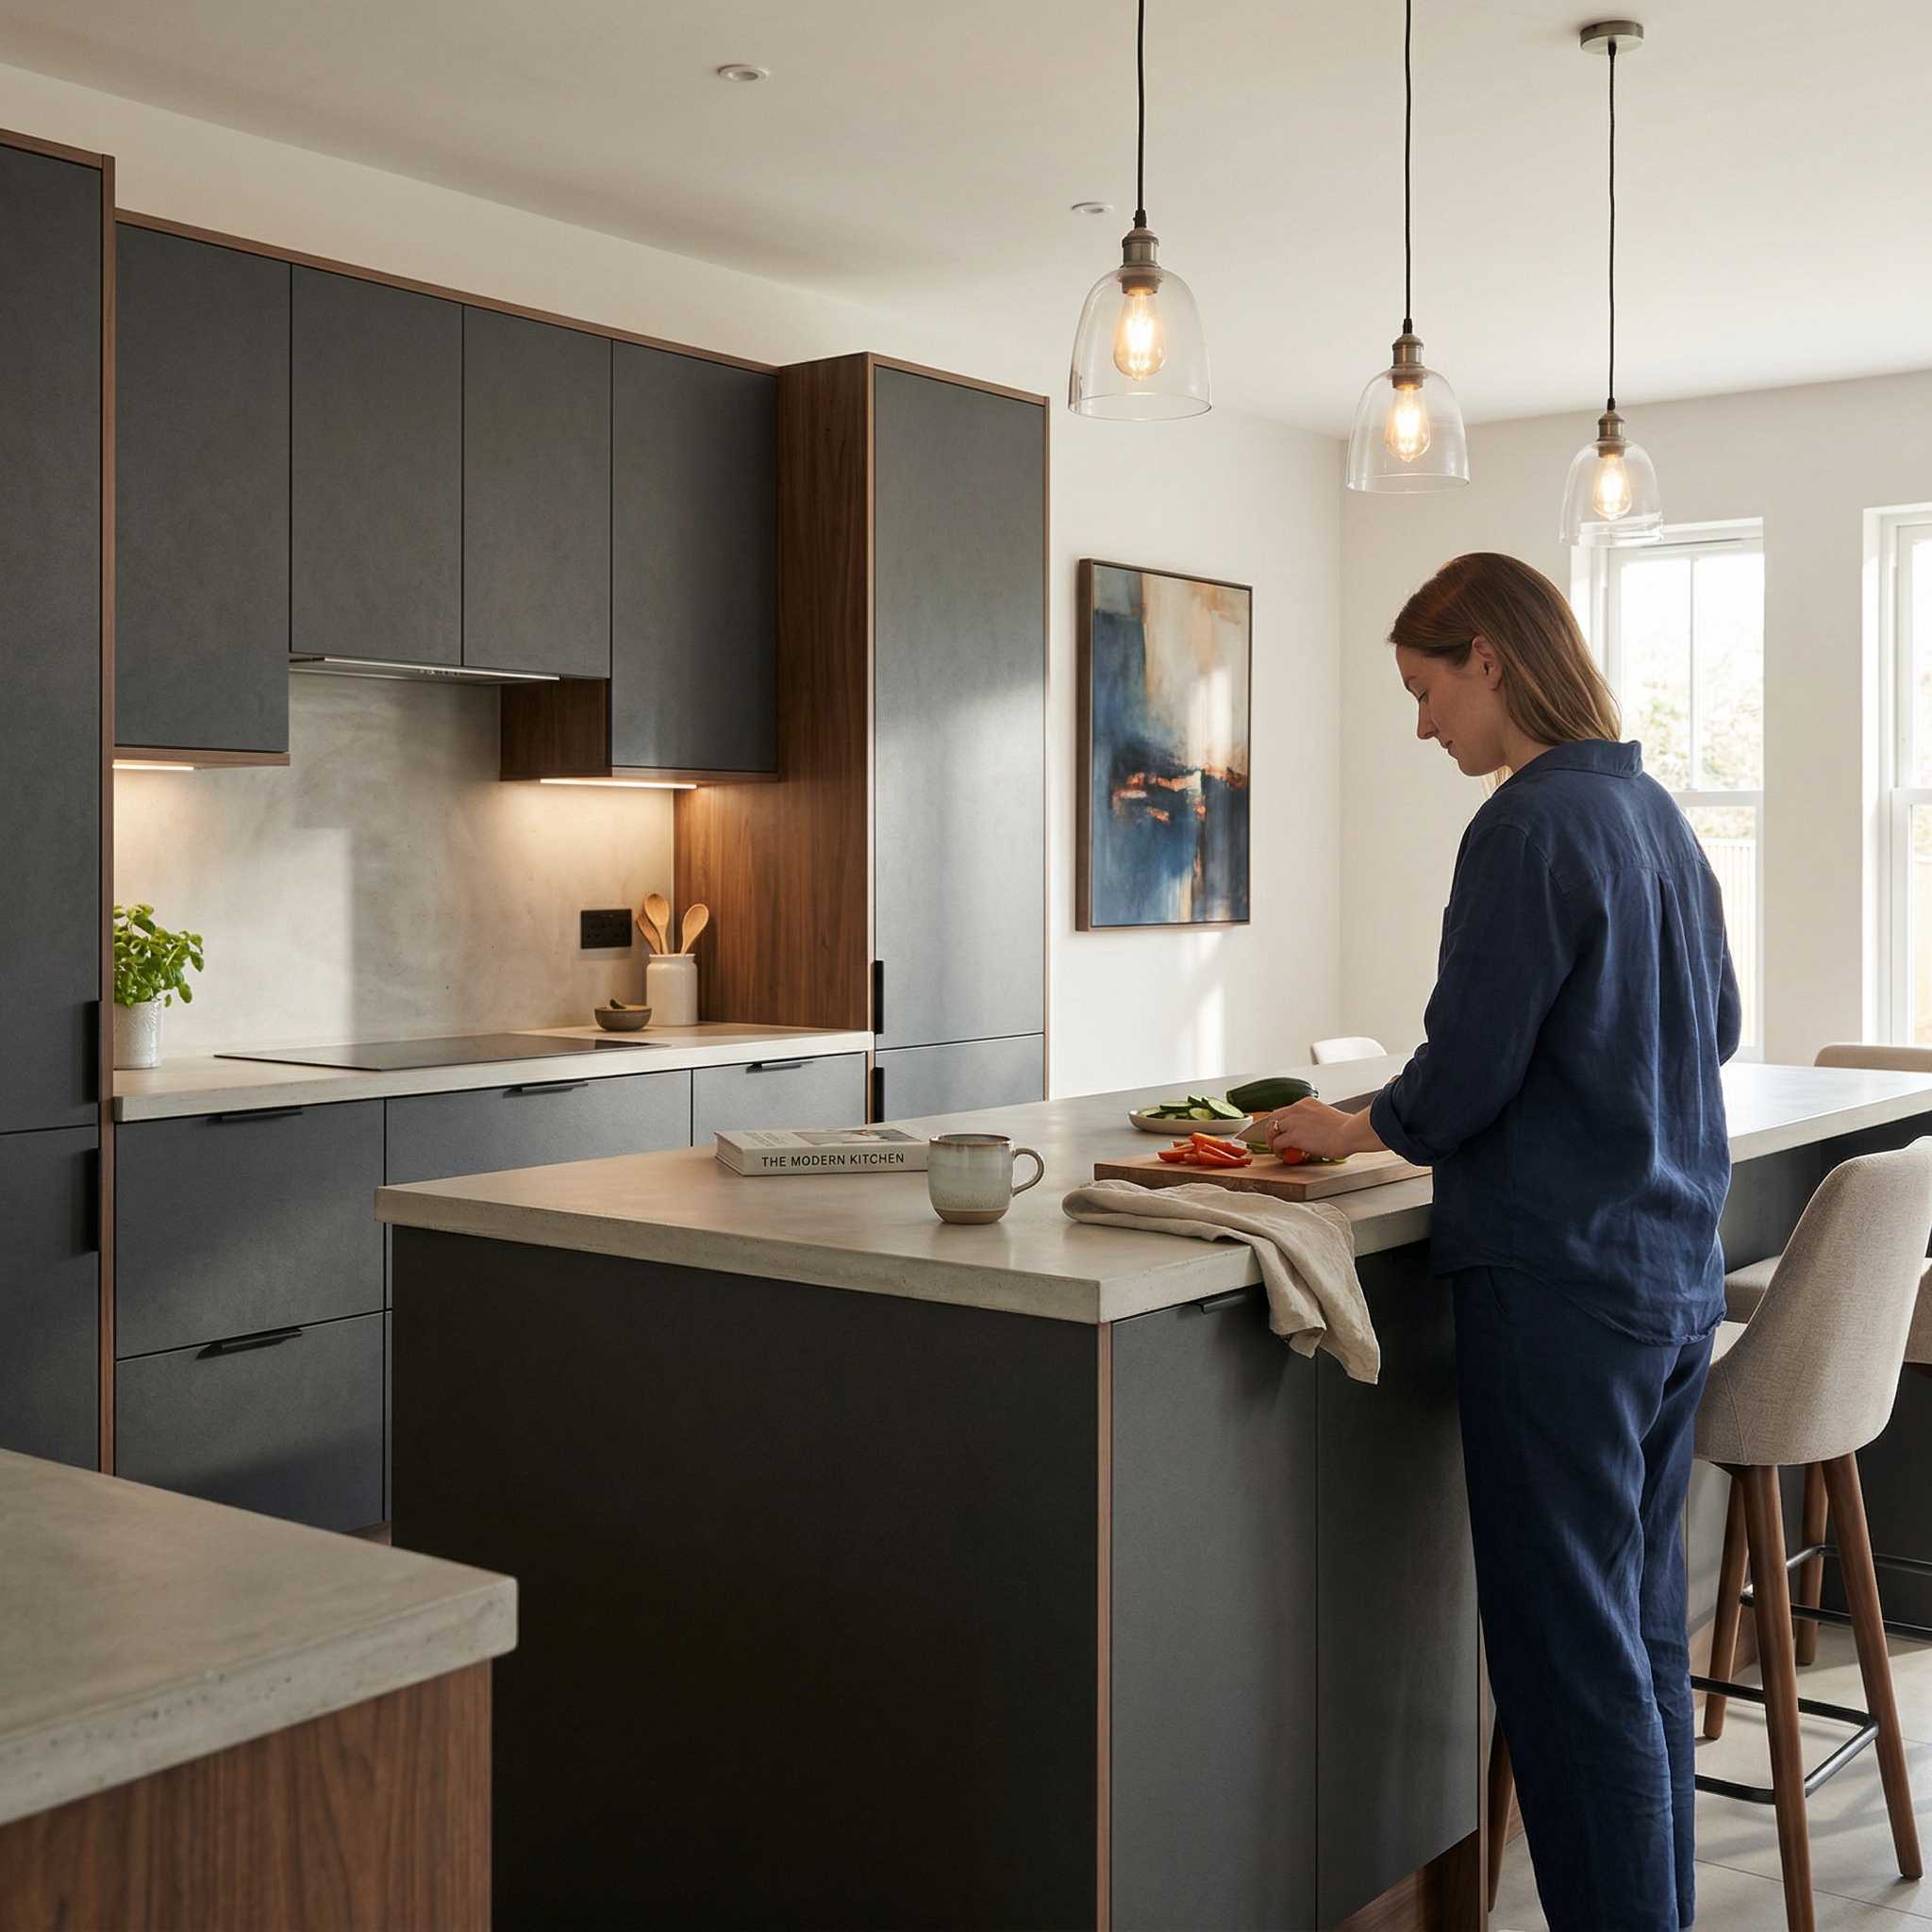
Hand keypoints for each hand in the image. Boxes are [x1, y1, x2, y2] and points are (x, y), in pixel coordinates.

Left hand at [1261, 1098, 1383, 1160]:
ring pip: (1271, 1129)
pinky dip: (1277, 1150)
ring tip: (1277, 1150)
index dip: (1283, 1123)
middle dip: (1272, 1130)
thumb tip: (1313, 1134)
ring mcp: (1294, 1121)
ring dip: (1272, 1140)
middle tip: (1275, 1141)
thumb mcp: (1327, 1118)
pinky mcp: (1294, 1135)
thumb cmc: (1347, 1129)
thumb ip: (1315, 1122)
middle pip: (1274, 1118)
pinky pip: (1277, 1143)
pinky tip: (1282, 1155)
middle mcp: (1297, 1109)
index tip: (1284, 1132)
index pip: (1287, 1111)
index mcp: (1306, 1103)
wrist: (1351, 1133)